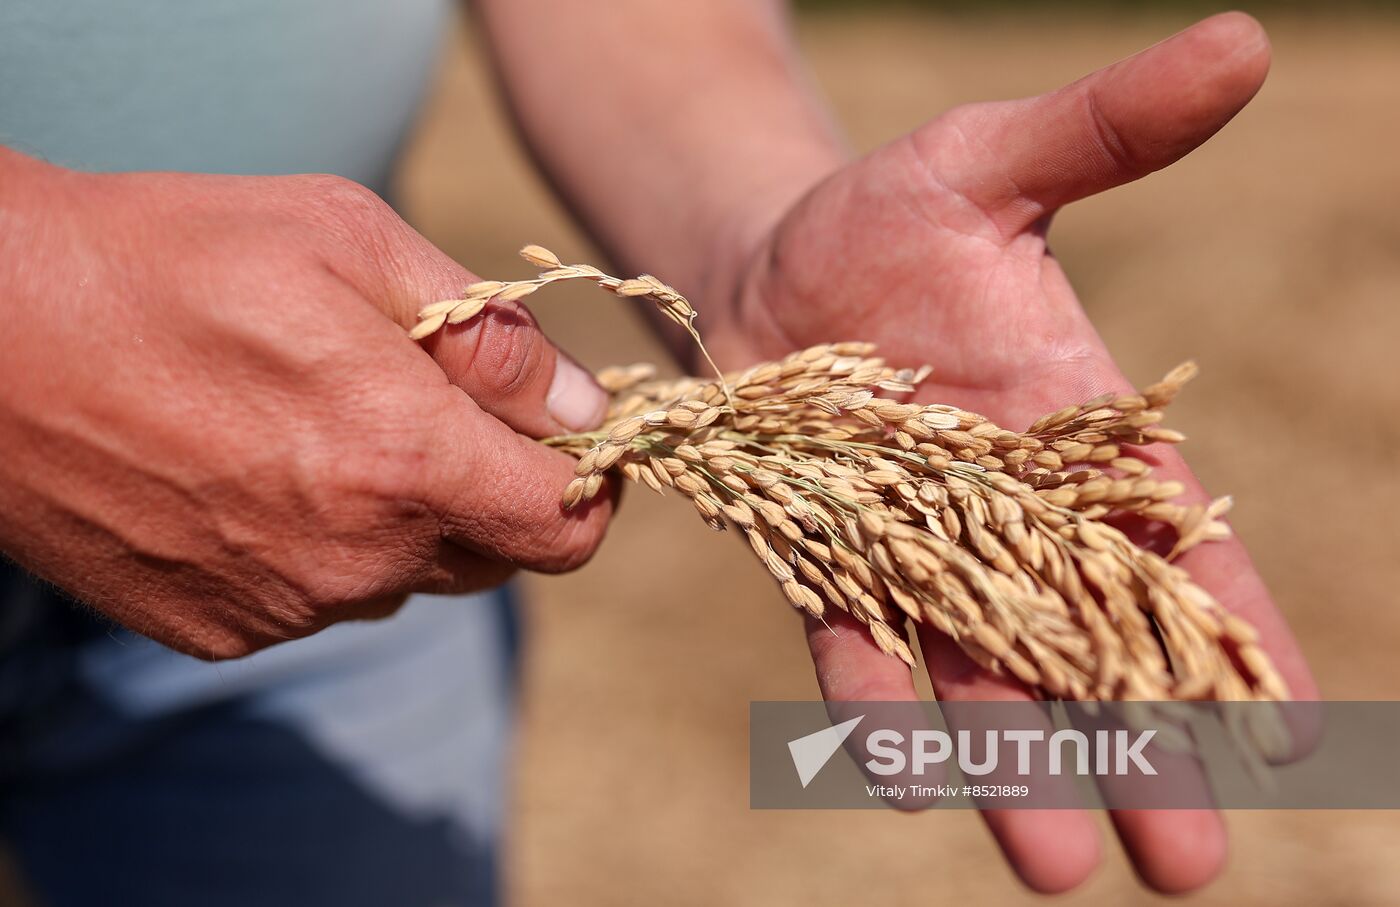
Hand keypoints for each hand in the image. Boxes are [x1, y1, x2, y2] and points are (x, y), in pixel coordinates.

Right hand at [0, 152, 611, 658]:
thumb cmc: (173, 259)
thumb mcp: (351, 243)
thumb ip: (487, 337)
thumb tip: (584, 404)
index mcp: (407, 462)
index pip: (564, 529)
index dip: (584, 487)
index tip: (566, 445)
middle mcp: (357, 559)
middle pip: (493, 559)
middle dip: (493, 493)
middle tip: (433, 411)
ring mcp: (283, 607)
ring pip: (405, 581)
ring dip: (401, 521)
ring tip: (322, 429)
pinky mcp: (218, 631)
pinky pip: (318, 603)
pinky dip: (320, 550)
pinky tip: (257, 474)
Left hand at [711, 13, 1316, 892]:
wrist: (770, 258)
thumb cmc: (893, 211)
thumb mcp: (994, 160)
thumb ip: (1108, 130)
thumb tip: (1244, 42)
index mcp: (1082, 436)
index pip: (1178, 552)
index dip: (1231, 640)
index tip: (1286, 735)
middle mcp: (1008, 515)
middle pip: (1091, 648)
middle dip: (1140, 747)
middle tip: (1190, 864)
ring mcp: (914, 548)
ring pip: (981, 674)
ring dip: (1019, 767)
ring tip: (1061, 868)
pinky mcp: (821, 558)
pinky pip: (855, 644)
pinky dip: (880, 706)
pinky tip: (907, 778)